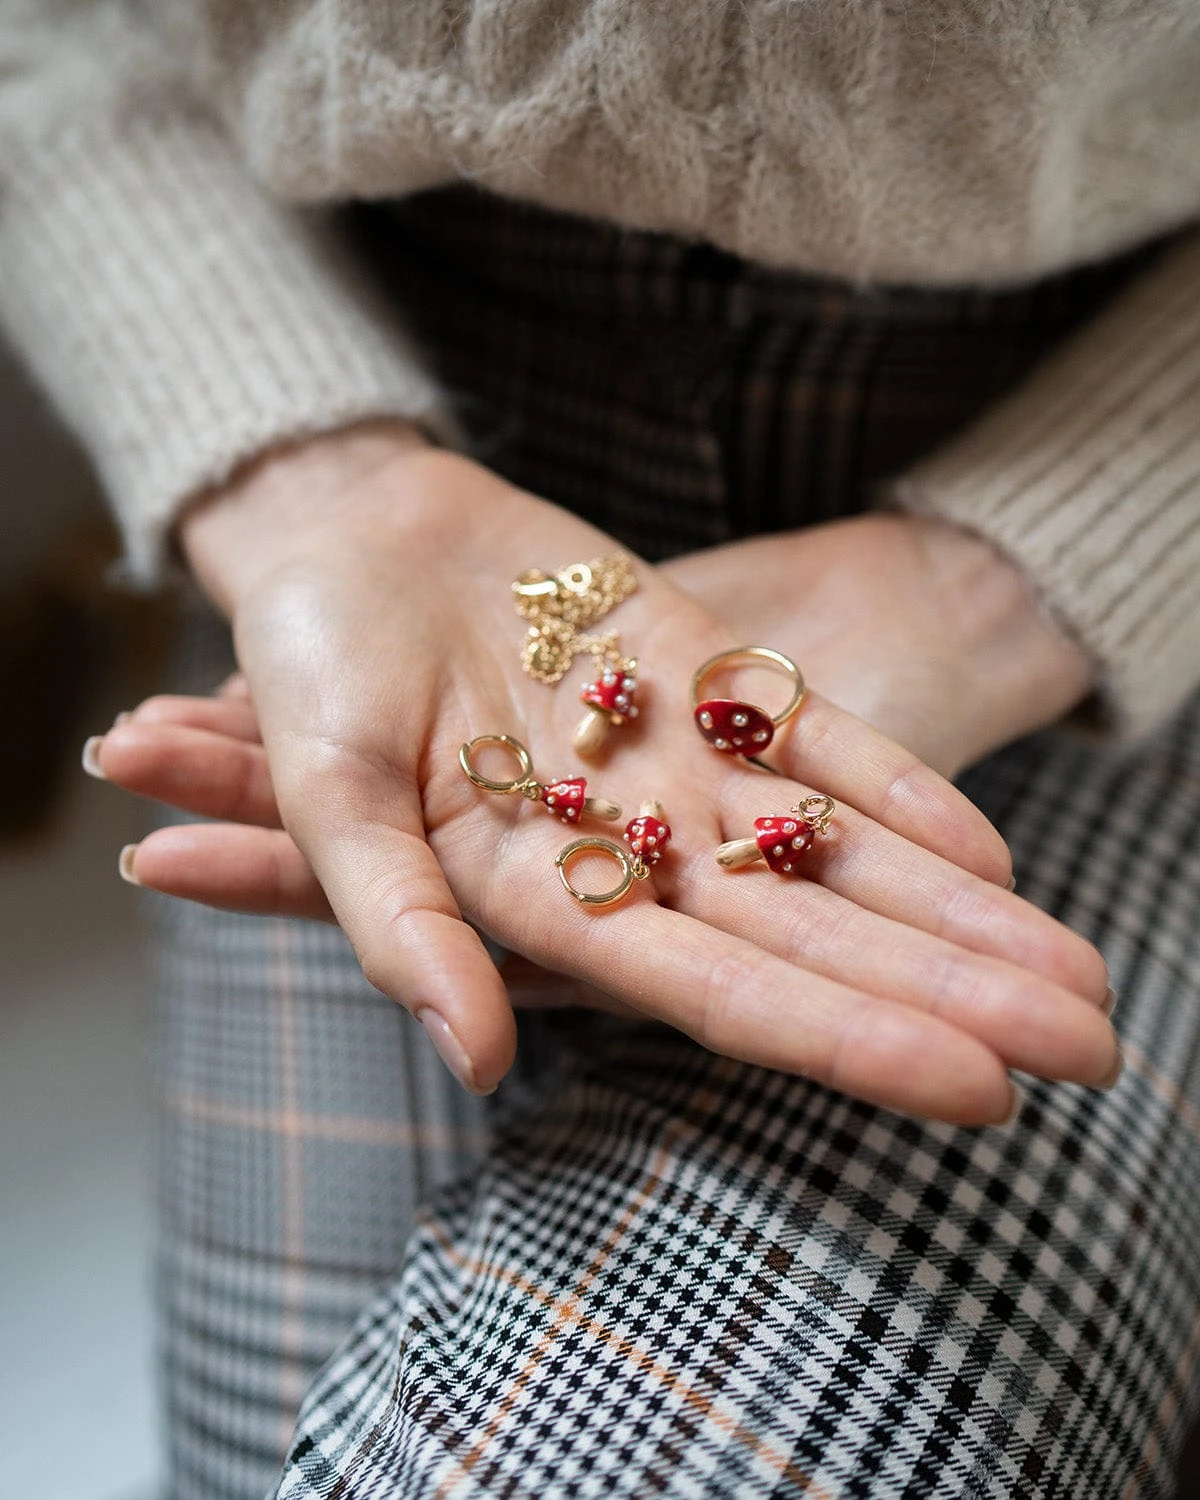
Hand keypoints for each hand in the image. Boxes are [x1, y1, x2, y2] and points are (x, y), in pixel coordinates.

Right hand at [85, 426, 1116, 1121]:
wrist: (347, 534)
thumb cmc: (309, 670)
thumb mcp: (323, 791)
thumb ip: (397, 922)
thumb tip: (475, 1062)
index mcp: (541, 903)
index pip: (715, 991)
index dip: (840, 1036)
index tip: (978, 1091)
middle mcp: (629, 853)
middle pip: (814, 937)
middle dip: (951, 994)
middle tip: (1098, 1053)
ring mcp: (678, 766)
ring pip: (835, 852)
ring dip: (957, 910)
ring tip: (1081, 972)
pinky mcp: (703, 678)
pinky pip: (810, 739)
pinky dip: (896, 788)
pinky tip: (991, 848)